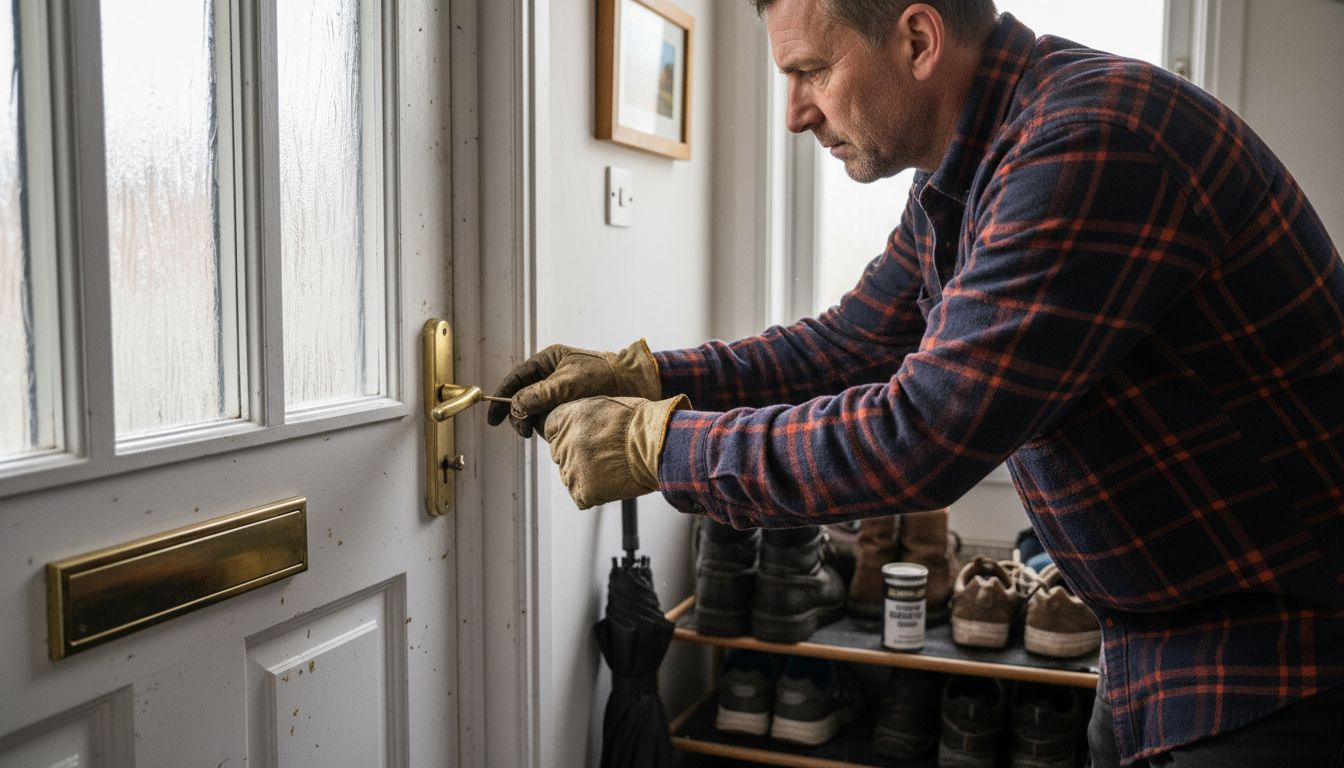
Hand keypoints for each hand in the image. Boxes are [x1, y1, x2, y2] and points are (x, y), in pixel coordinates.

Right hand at [486, 340, 660, 437]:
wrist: (633, 384)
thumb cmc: (603, 375)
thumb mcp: (568, 383)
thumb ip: (539, 394)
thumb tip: (514, 406)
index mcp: (547, 361)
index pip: (516, 378)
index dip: (502, 397)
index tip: (493, 419)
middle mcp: (550, 376)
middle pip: (523, 398)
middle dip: (521, 416)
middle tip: (525, 432)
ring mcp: (559, 392)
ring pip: (536, 412)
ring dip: (537, 422)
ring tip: (549, 427)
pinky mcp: (568, 406)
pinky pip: (551, 419)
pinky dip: (550, 426)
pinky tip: (559, 429)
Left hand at [545, 394, 688, 508]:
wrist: (656, 444)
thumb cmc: (641, 423)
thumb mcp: (606, 406)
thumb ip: (584, 416)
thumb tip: (580, 425)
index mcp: (567, 417)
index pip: (551, 430)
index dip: (569, 436)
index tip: (583, 440)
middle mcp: (564, 443)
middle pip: (560, 455)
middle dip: (577, 457)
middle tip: (603, 455)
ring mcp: (572, 468)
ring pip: (570, 478)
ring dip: (587, 477)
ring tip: (612, 468)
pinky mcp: (583, 491)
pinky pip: (582, 498)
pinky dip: (595, 495)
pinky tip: (613, 482)